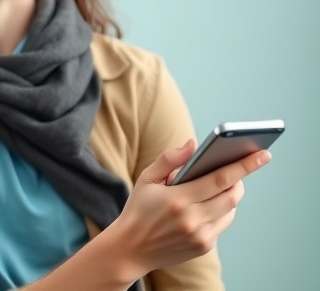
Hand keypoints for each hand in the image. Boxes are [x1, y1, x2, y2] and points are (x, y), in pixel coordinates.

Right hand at [104, 139, 271, 277]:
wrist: (130, 249)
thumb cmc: (138, 210)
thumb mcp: (146, 179)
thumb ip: (169, 159)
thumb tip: (193, 144)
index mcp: (177, 199)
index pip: (220, 179)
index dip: (244, 166)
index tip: (262, 155)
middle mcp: (192, 219)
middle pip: (232, 196)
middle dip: (238, 181)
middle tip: (231, 172)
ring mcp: (200, 236)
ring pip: (230, 211)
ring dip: (229, 197)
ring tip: (215, 189)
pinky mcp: (204, 247)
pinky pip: (222, 224)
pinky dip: (220, 212)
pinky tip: (205, 208)